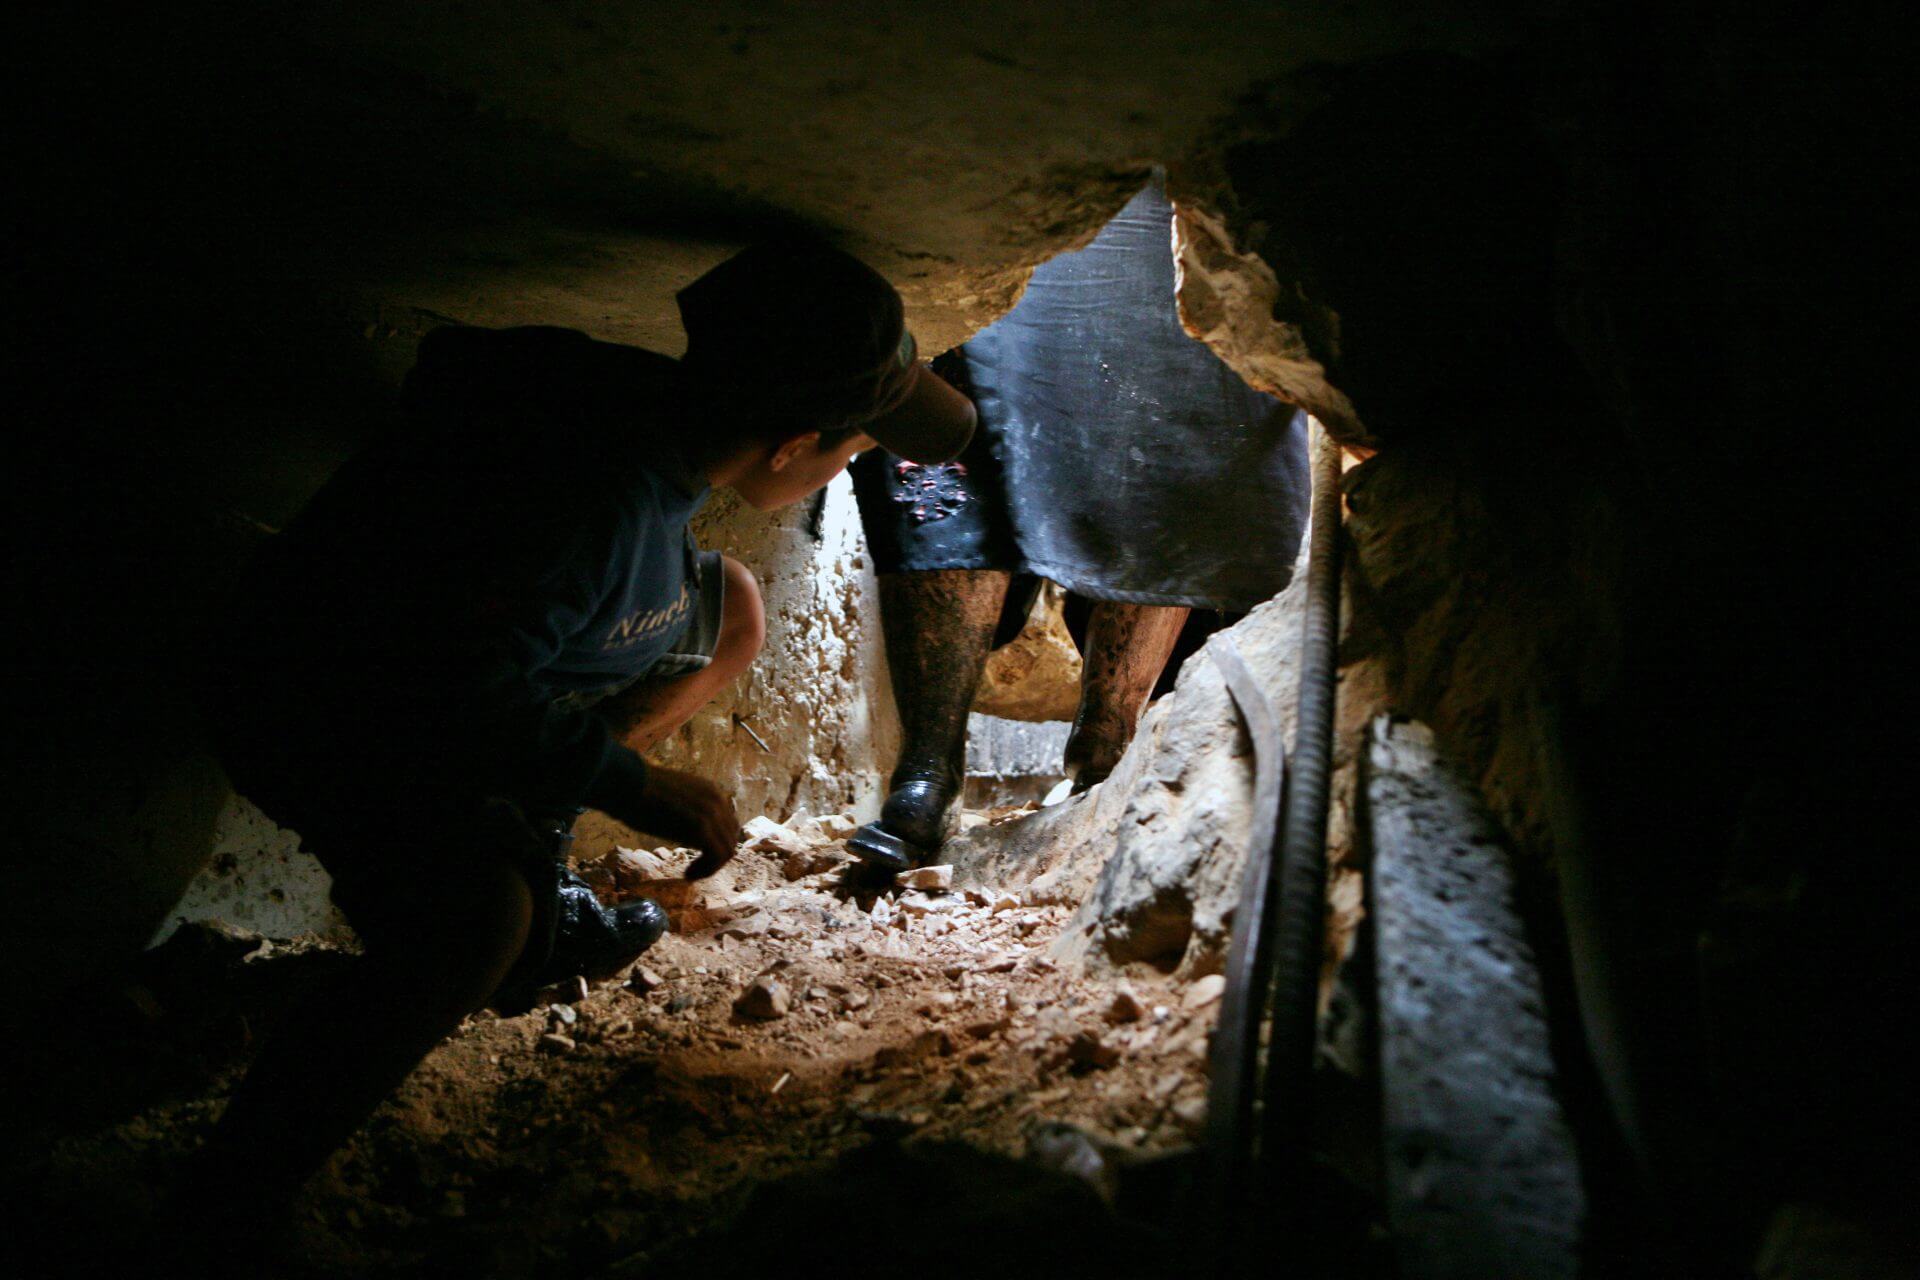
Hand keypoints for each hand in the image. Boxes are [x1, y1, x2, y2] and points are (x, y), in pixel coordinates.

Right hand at [623, 767, 739, 878]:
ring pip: (727, 850)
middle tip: (694, 869)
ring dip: (710, 867)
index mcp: (712, 792)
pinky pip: (716, 857)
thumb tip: (686, 827)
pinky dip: (705, 870)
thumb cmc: (639, 792)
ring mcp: (712, 815)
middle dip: (715, 858)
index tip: (697, 856)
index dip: (716, 844)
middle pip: (730, 838)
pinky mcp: (702, 829)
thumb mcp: (673, 798)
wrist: (627, 785)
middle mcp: (718, 801)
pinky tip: (688, 874)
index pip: (728, 824)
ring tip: (690, 873)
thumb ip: (688, 810)